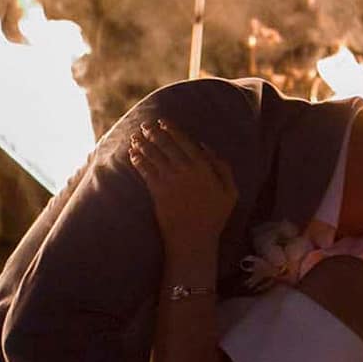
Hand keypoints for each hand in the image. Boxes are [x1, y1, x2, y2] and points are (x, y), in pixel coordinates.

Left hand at [128, 118, 236, 256]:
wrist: (194, 239)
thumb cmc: (214, 217)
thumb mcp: (230, 192)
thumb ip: (222, 167)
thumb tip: (206, 147)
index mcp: (203, 167)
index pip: (185, 141)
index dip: (172, 129)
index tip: (163, 121)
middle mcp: (185, 169)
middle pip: (166, 145)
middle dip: (153, 133)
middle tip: (145, 125)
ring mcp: (170, 179)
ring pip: (153, 155)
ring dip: (142, 144)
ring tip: (135, 137)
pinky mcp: (157, 190)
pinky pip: (145, 170)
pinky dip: (137, 160)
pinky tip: (132, 154)